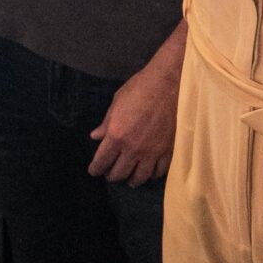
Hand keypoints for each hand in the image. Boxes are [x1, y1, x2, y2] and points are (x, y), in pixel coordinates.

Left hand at [89, 47, 180, 183]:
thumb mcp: (117, 102)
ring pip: (140, 176)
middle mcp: (133, 148)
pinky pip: (160, 170)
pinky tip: (151, 173)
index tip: (94, 171)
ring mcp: (152, 151)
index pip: (102, 161)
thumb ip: (106, 123)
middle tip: (111, 174)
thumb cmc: (140, 87)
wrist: (169, 82)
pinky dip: (153, 174)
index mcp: (116, 135)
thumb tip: (96, 136)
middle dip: (112, 176)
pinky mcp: (168, 149)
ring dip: (132, 180)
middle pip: (119, 173)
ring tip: (130, 180)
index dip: (95, 169)